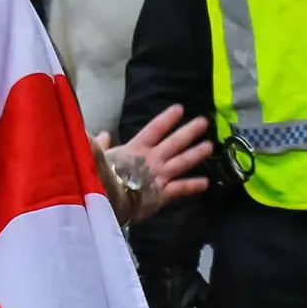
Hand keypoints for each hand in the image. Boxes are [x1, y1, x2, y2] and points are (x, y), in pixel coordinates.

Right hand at [96, 106, 214, 228]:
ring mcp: (160, 175)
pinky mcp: (163, 193)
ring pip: (182, 162)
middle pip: (175, 142)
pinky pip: (181, 188)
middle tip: (204, 121)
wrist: (106, 199)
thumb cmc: (100, 176)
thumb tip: (103, 134)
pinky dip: (193, 185)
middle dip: (189, 131)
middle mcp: (153, 158)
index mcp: (136, 148)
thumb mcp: (97, 156)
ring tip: (209, 146)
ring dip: (196, 153)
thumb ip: (101, 145)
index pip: (155, 128)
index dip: (168, 118)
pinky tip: (206, 183)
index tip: (180, 108)